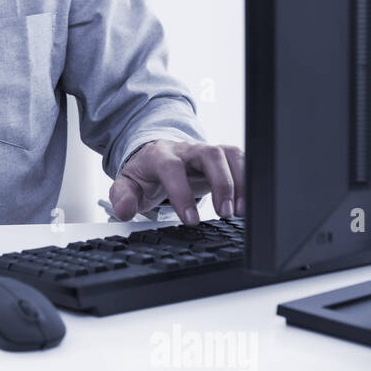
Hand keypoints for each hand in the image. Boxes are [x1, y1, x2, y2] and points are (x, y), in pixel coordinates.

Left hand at [109, 140, 245, 225]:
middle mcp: (186, 150)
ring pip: (229, 155)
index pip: (172, 169)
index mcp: (160, 156)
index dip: (182, 193)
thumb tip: (124, 210)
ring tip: (239, 212)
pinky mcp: (221, 156)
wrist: (155, 157)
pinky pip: (240, 160)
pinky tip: (247, 203)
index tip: (191, 220)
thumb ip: (122, 197)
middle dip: (221, 183)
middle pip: (209, 154)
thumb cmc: (144, 174)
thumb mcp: (126, 185)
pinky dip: (248, 179)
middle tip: (224, 214)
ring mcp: (206, 151)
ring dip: (239, 182)